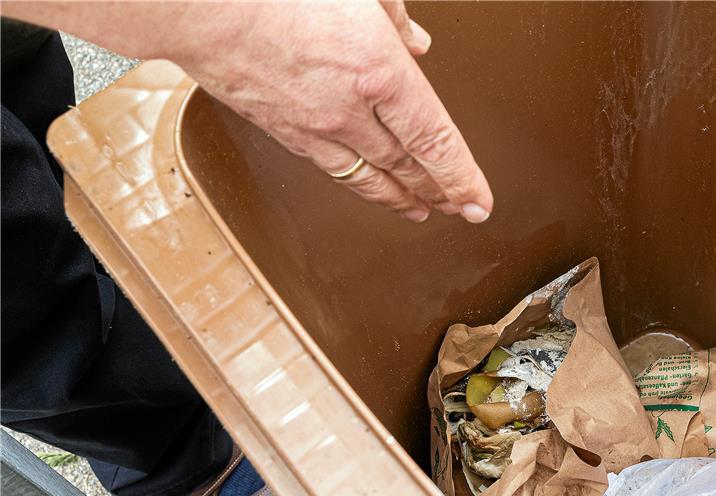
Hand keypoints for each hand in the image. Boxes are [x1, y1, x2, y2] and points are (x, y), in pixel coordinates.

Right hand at [178, 1, 492, 222]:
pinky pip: (328, 166)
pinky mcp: (278, 127)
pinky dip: (355, 181)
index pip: (436, 140)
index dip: (462, 178)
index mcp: (378, 71)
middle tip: (459, 208)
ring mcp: (310, 124)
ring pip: (367, 175)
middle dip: (438, 191)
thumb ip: (393, 14)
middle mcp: (348, 109)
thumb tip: (415, 41)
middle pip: (407, 164)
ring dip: (398, 196)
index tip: (479, 203)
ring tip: (418, 210)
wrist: (193, 0)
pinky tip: (363, 184)